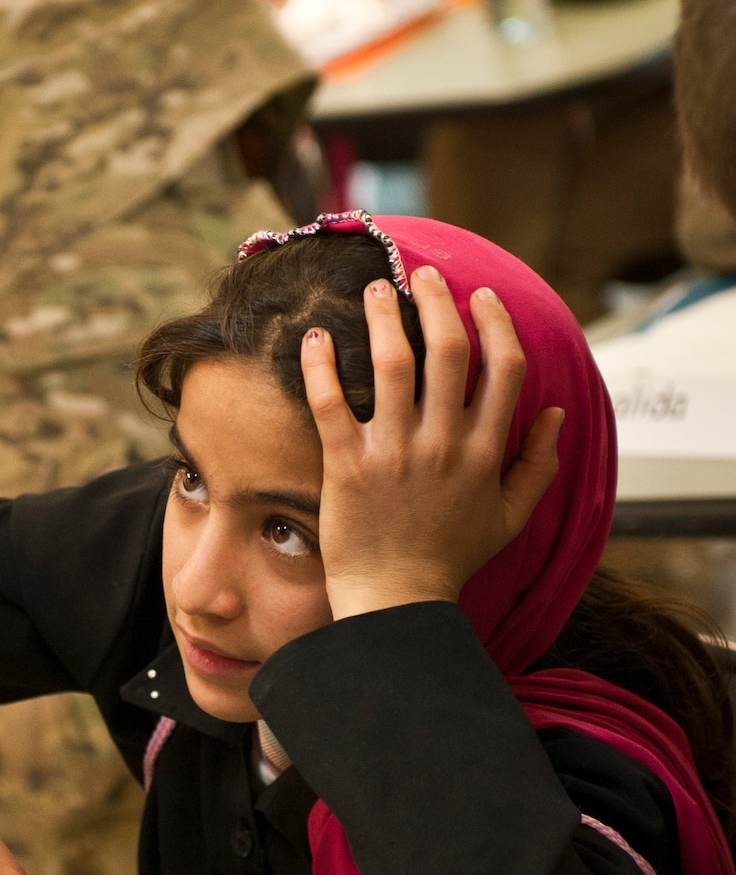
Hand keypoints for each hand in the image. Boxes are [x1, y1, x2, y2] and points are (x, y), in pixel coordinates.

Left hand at [299, 267, 564, 620]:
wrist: (396, 599)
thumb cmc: (451, 557)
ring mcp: (394, 452)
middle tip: (423, 275)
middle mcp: (443, 444)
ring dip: (384, 318)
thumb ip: (539, 464)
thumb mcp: (511, 517)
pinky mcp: (346, 465)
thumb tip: (558, 414)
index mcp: (485, 452)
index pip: (505, 370)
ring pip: (393, 365)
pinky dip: (321, 366)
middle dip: (438, 304)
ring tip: (374, 289)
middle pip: (449, 353)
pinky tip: (316, 337)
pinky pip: (331, 403)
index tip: (482, 297)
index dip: (496, 324)